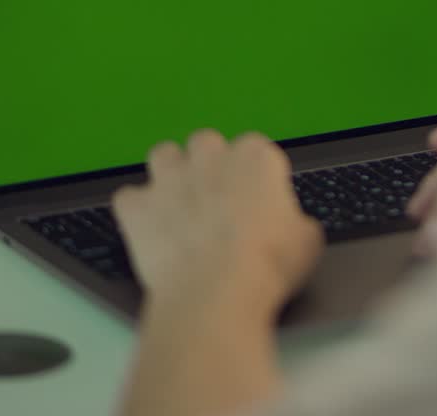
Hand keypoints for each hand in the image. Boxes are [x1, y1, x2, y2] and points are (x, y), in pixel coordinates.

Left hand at [112, 130, 322, 317]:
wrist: (217, 293)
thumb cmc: (268, 266)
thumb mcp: (307, 242)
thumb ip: (295, 220)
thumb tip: (292, 226)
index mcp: (256, 158)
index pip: (256, 150)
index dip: (255, 177)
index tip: (258, 201)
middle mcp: (210, 157)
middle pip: (207, 143)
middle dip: (209, 165)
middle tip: (217, 202)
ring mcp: (169, 178)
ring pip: (164, 155)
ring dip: (170, 175)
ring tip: (179, 206)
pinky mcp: (138, 206)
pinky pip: (129, 198)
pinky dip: (137, 212)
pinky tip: (149, 231)